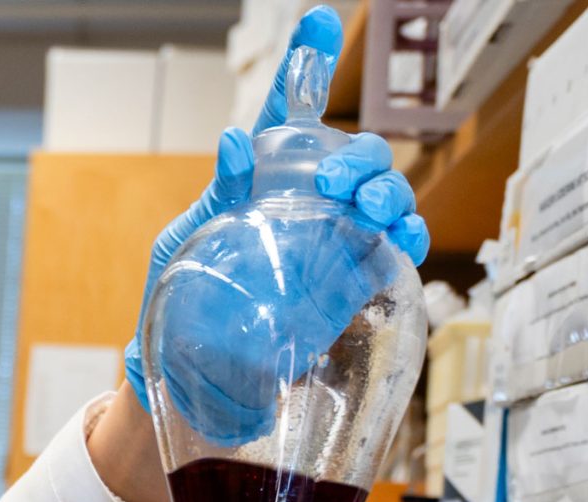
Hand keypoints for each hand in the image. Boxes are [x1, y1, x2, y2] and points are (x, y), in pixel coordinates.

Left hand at [122, 6, 431, 436]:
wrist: (191, 380)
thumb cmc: (178, 304)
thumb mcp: (186, 244)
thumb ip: (218, 196)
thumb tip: (237, 140)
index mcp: (259, 180)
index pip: (287, 113)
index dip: (306, 65)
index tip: (317, 22)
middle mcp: (304, 202)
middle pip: (353, 155)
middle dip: (359, 156)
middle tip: (335, 184)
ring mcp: (333, 239)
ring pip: (383, 195)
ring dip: (391, 190)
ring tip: (376, 209)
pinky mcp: (353, 281)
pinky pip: (395, 249)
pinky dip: (409, 236)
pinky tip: (406, 238)